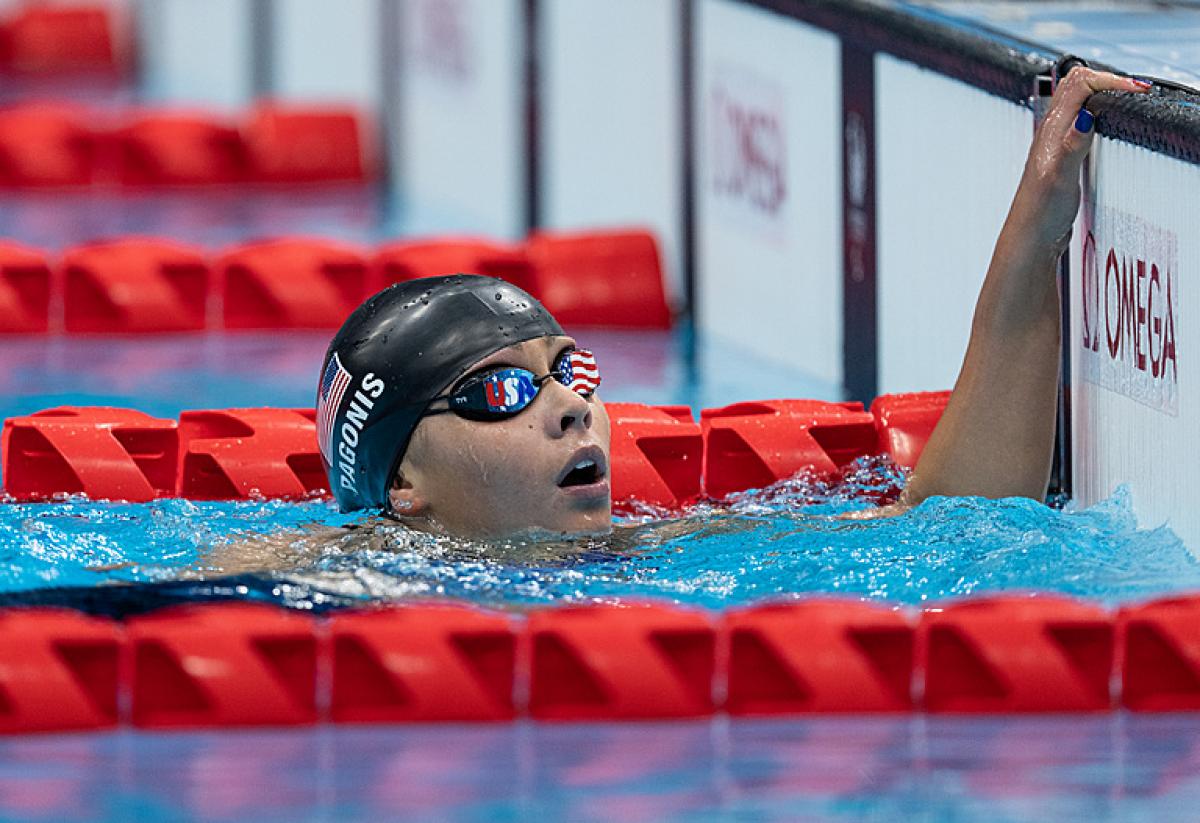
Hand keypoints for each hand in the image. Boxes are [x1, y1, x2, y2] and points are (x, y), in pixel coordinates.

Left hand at [1017, 67, 1150, 250]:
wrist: (1031, 236)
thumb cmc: (1039, 211)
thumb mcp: (1060, 177)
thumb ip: (1072, 145)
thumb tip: (1085, 117)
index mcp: (1052, 129)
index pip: (1080, 84)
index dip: (1110, 79)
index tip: (1136, 88)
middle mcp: (1052, 131)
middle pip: (1077, 84)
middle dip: (1108, 79)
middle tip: (1135, 90)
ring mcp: (1058, 142)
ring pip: (1078, 101)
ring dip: (1103, 93)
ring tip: (1128, 99)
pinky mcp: (1065, 155)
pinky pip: (1082, 121)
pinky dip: (1100, 113)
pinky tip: (1110, 126)